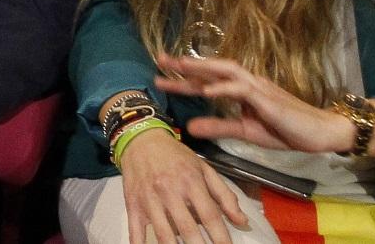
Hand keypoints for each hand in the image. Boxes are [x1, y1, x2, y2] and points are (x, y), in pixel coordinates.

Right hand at [118, 128, 248, 243]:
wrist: (141, 140)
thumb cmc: (175, 156)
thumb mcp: (203, 168)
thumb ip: (224, 194)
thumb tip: (242, 220)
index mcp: (191, 181)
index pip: (210, 215)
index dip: (221, 237)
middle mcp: (170, 191)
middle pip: (188, 229)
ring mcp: (150, 200)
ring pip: (164, 234)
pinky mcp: (133, 205)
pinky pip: (135, 231)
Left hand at [155, 53, 356, 152]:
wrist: (320, 133)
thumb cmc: (286, 130)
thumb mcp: (246, 132)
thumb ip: (219, 128)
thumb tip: (189, 127)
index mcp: (242, 90)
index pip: (209, 80)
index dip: (185, 77)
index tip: (161, 74)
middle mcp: (248, 82)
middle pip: (213, 68)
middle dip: (187, 64)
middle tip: (160, 59)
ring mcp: (258, 87)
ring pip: (226, 71)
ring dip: (202, 68)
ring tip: (179, 67)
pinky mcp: (268, 98)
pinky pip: (243, 89)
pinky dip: (224, 88)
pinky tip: (208, 90)